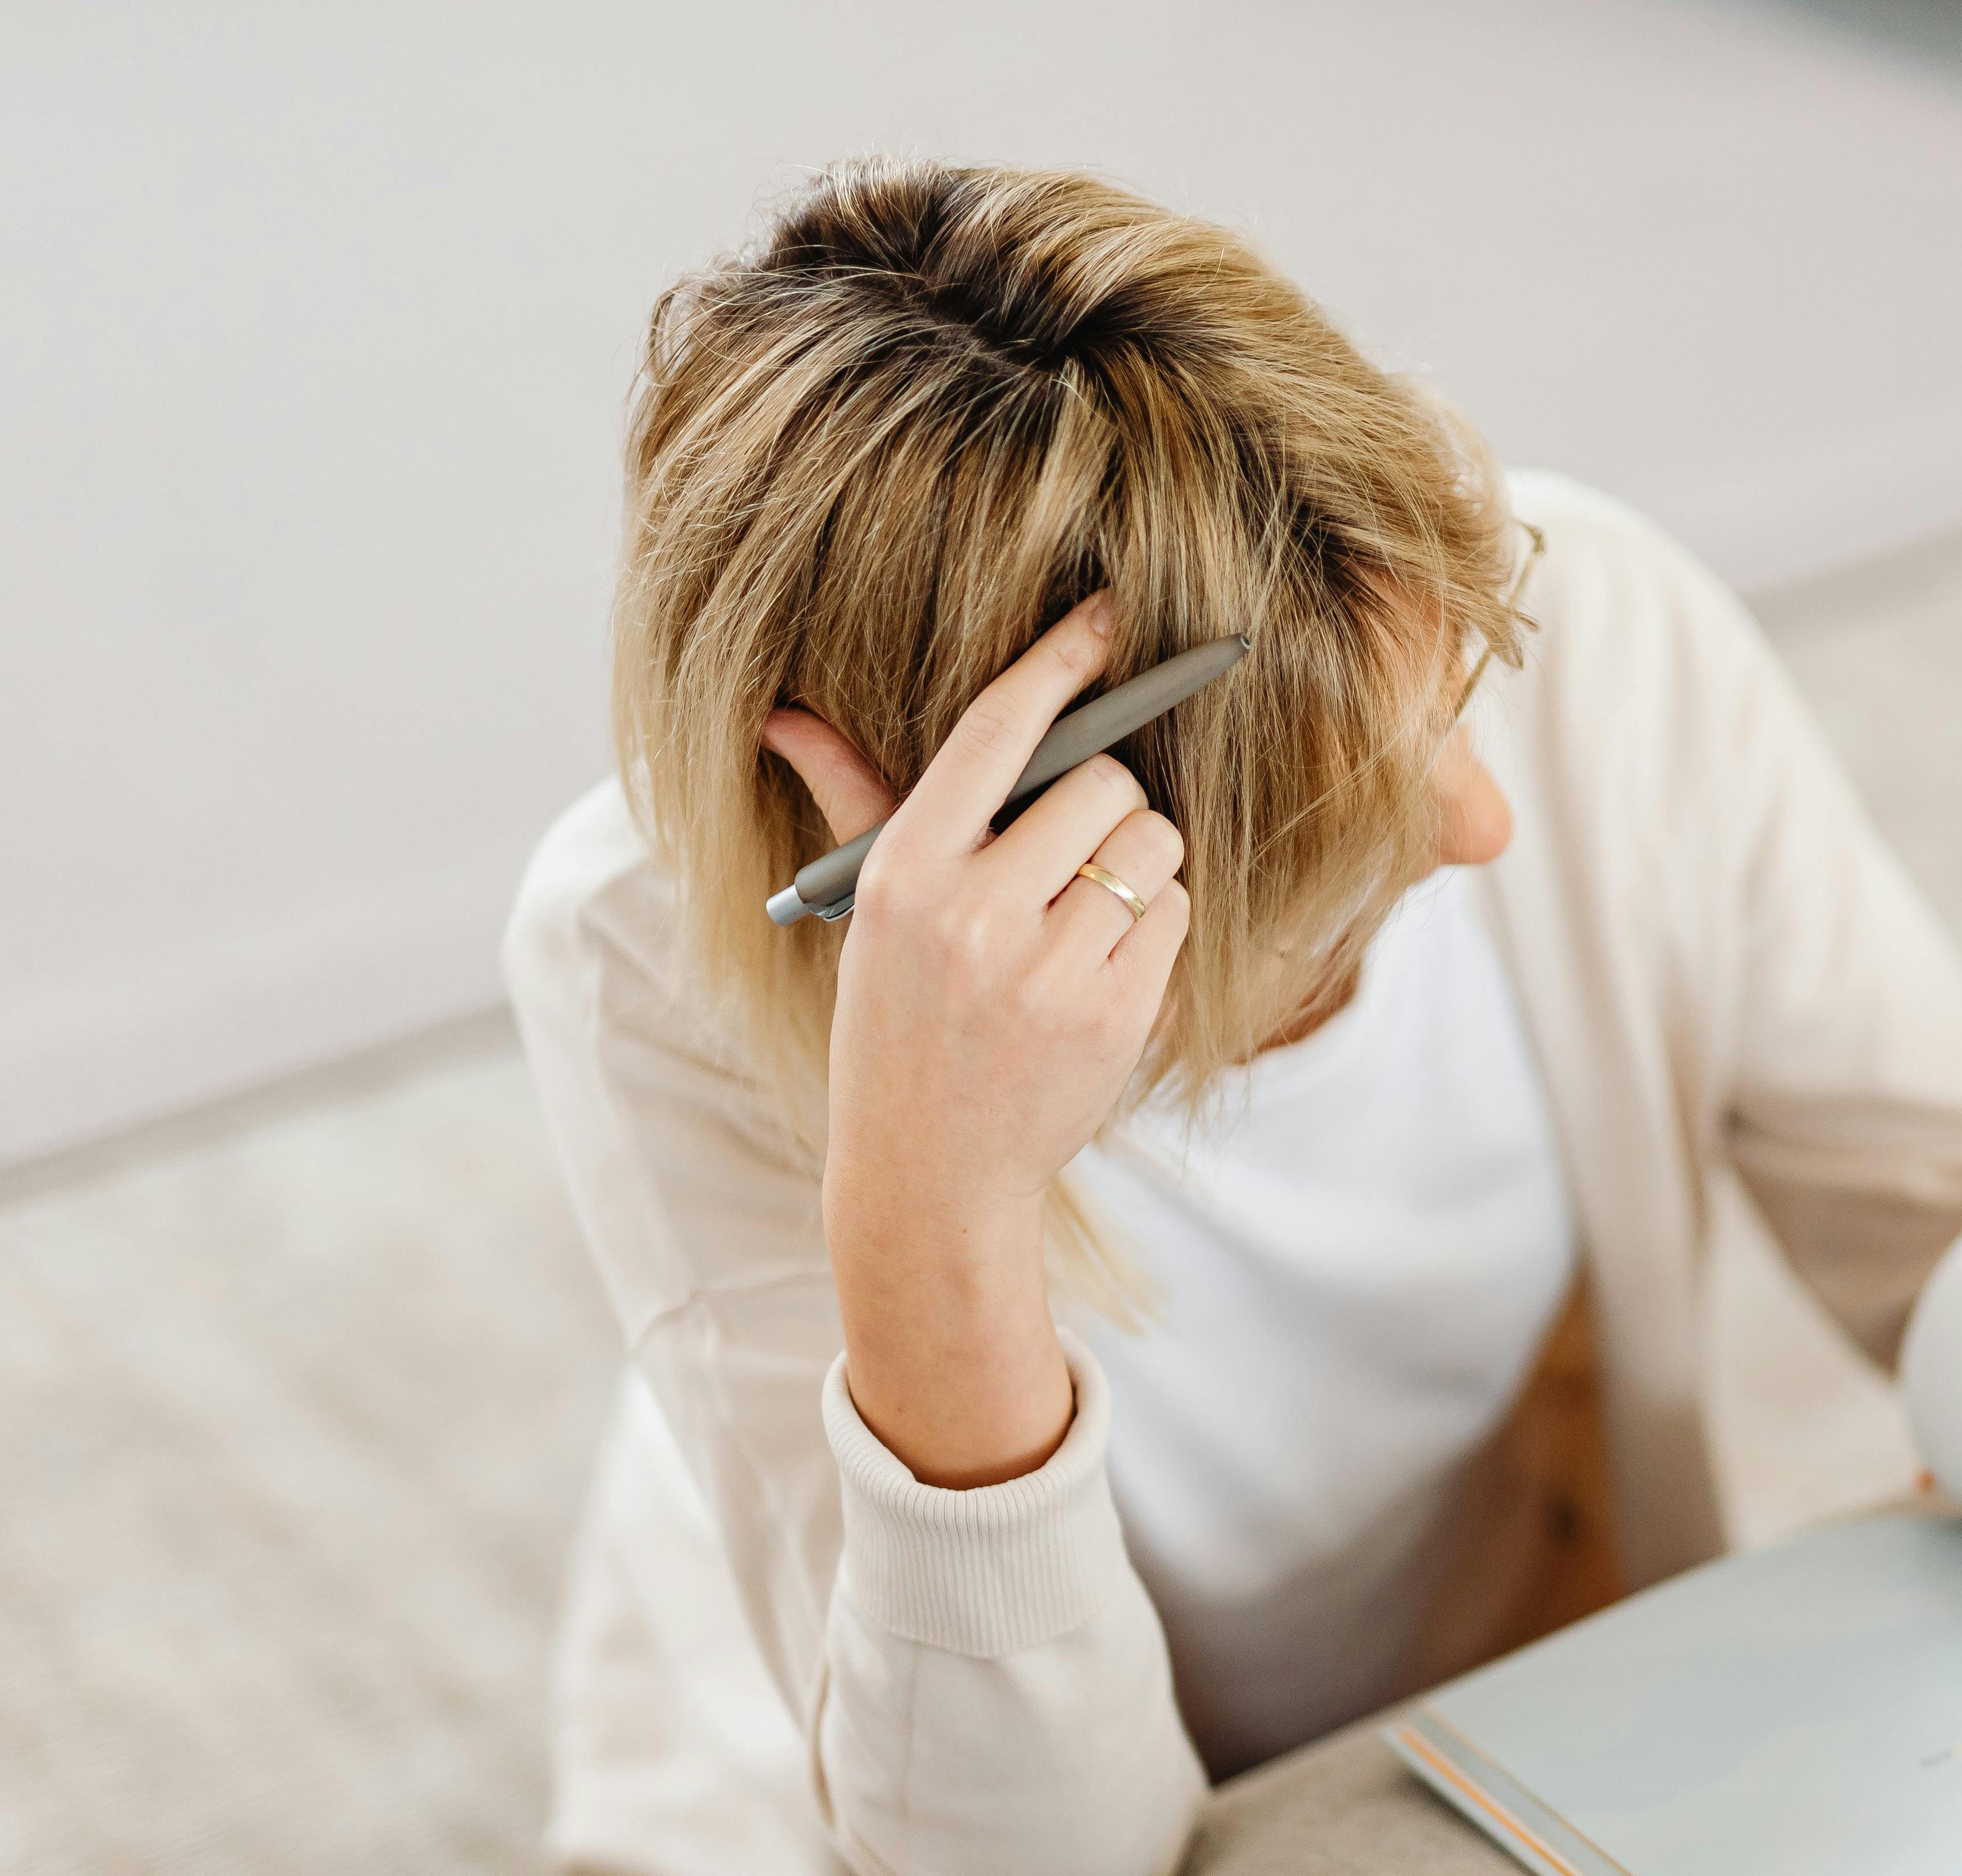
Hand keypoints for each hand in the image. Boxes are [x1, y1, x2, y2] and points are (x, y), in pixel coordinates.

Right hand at [767, 594, 1193, 1486]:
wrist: (930, 1174)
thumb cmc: (897, 1026)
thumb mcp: (869, 917)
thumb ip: (857, 805)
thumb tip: (785, 712)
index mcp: (907, 873)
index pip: (996, 731)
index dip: (1060, 662)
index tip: (1109, 615)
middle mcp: (976, 912)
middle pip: (1103, 785)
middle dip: (1105, 808)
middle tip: (1071, 858)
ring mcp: (1049, 968)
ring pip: (1152, 847)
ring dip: (1138, 867)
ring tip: (1084, 917)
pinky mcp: (1112, 1014)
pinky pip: (1175, 917)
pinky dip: (1156, 930)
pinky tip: (1103, 969)